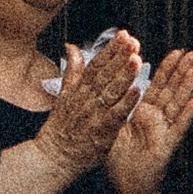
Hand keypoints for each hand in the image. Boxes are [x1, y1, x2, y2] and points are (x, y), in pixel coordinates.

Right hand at [35, 29, 142, 184]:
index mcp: (78, 90)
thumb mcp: (64, 95)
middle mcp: (85, 99)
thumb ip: (73, 71)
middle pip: (104, 74)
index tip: (123, 36)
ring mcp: (93, 115)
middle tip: (133, 42)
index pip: (96, 65)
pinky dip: (126, 102)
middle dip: (119, 57)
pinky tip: (138, 91)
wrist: (54, 157)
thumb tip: (72, 47)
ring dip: (124, 75)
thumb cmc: (61, 128)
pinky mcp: (102, 131)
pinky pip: (116, 115)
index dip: (110, 50)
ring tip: (136, 60)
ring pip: (110, 91)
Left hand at [106, 48, 192, 193]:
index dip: (166, 69)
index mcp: (143, 113)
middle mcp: (157, 119)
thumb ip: (114, 106)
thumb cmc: (118, 160)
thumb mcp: (111, 127)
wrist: (125, 187)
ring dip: (188, 85)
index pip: (157, 86)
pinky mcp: (167, 146)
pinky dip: (188, 114)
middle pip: (171, 90)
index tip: (176, 51)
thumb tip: (110, 84)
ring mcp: (164, 131)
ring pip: (178, 103)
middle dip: (182, 71)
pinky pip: (178, 127)